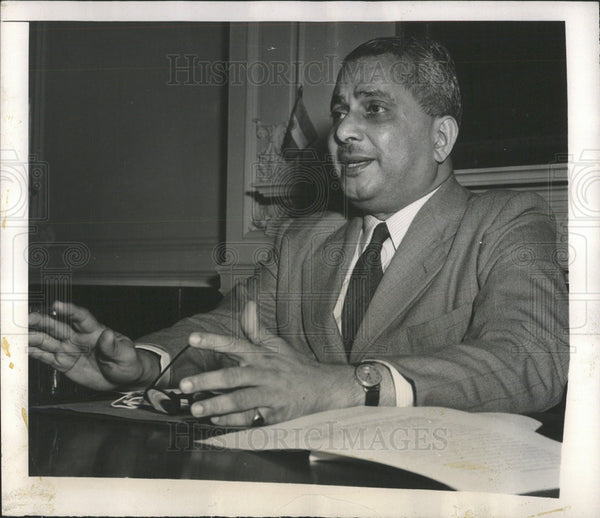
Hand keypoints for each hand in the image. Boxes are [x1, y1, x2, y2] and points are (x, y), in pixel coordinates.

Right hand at [29, 301, 157, 390]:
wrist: (123, 378)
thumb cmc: (127, 362)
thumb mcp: (125, 355)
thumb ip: (114, 346)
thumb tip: (108, 334)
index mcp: (95, 331)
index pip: (81, 317)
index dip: (69, 311)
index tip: (57, 305)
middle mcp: (78, 337)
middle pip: (57, 326)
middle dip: (41, 321)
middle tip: (26, 317)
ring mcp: (69, 349)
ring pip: (47, 340)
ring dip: (32, 335)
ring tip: (16, 332)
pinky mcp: (63, 363)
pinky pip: (45, 356)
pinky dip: (32, 352)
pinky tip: (20, 348)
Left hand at [179, 301, 362, 425]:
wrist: (324, 388)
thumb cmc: (295, 366)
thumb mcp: (277, 344)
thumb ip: (256, 328)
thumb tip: (247, 304)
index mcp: (262, 355)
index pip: (235, 344)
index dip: (214, 341)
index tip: (192, 339)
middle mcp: (265, 373)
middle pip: (234, 376)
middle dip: (208, 380)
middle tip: (185, 385)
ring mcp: (270, 394)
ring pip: (241, 399)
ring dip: (217, 405)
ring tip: (196, 409)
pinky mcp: (275, 414)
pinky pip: (252, 418)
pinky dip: (234, 421)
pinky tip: (216, 421)